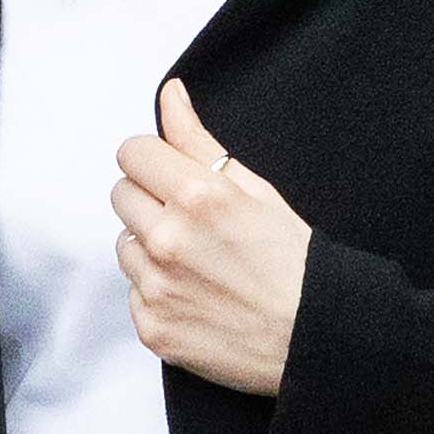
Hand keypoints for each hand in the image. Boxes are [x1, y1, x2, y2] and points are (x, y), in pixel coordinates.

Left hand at [113, 78, 310, 395]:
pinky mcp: (152, 327)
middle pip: (121, 195)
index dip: (153, 161)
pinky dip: (157, 293)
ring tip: (197, 263)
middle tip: (191, 222)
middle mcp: (168, 240)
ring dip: (150, 248)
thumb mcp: (255, 189)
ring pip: (124, 245)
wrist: (312, 338)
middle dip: (149, 201)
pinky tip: (196, 296)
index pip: (132, 154)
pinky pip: (134, 293)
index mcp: (195, 195)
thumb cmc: (291, 261)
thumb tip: (169, 95)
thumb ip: (198, 141)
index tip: (171, 175)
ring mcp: (156, 288)